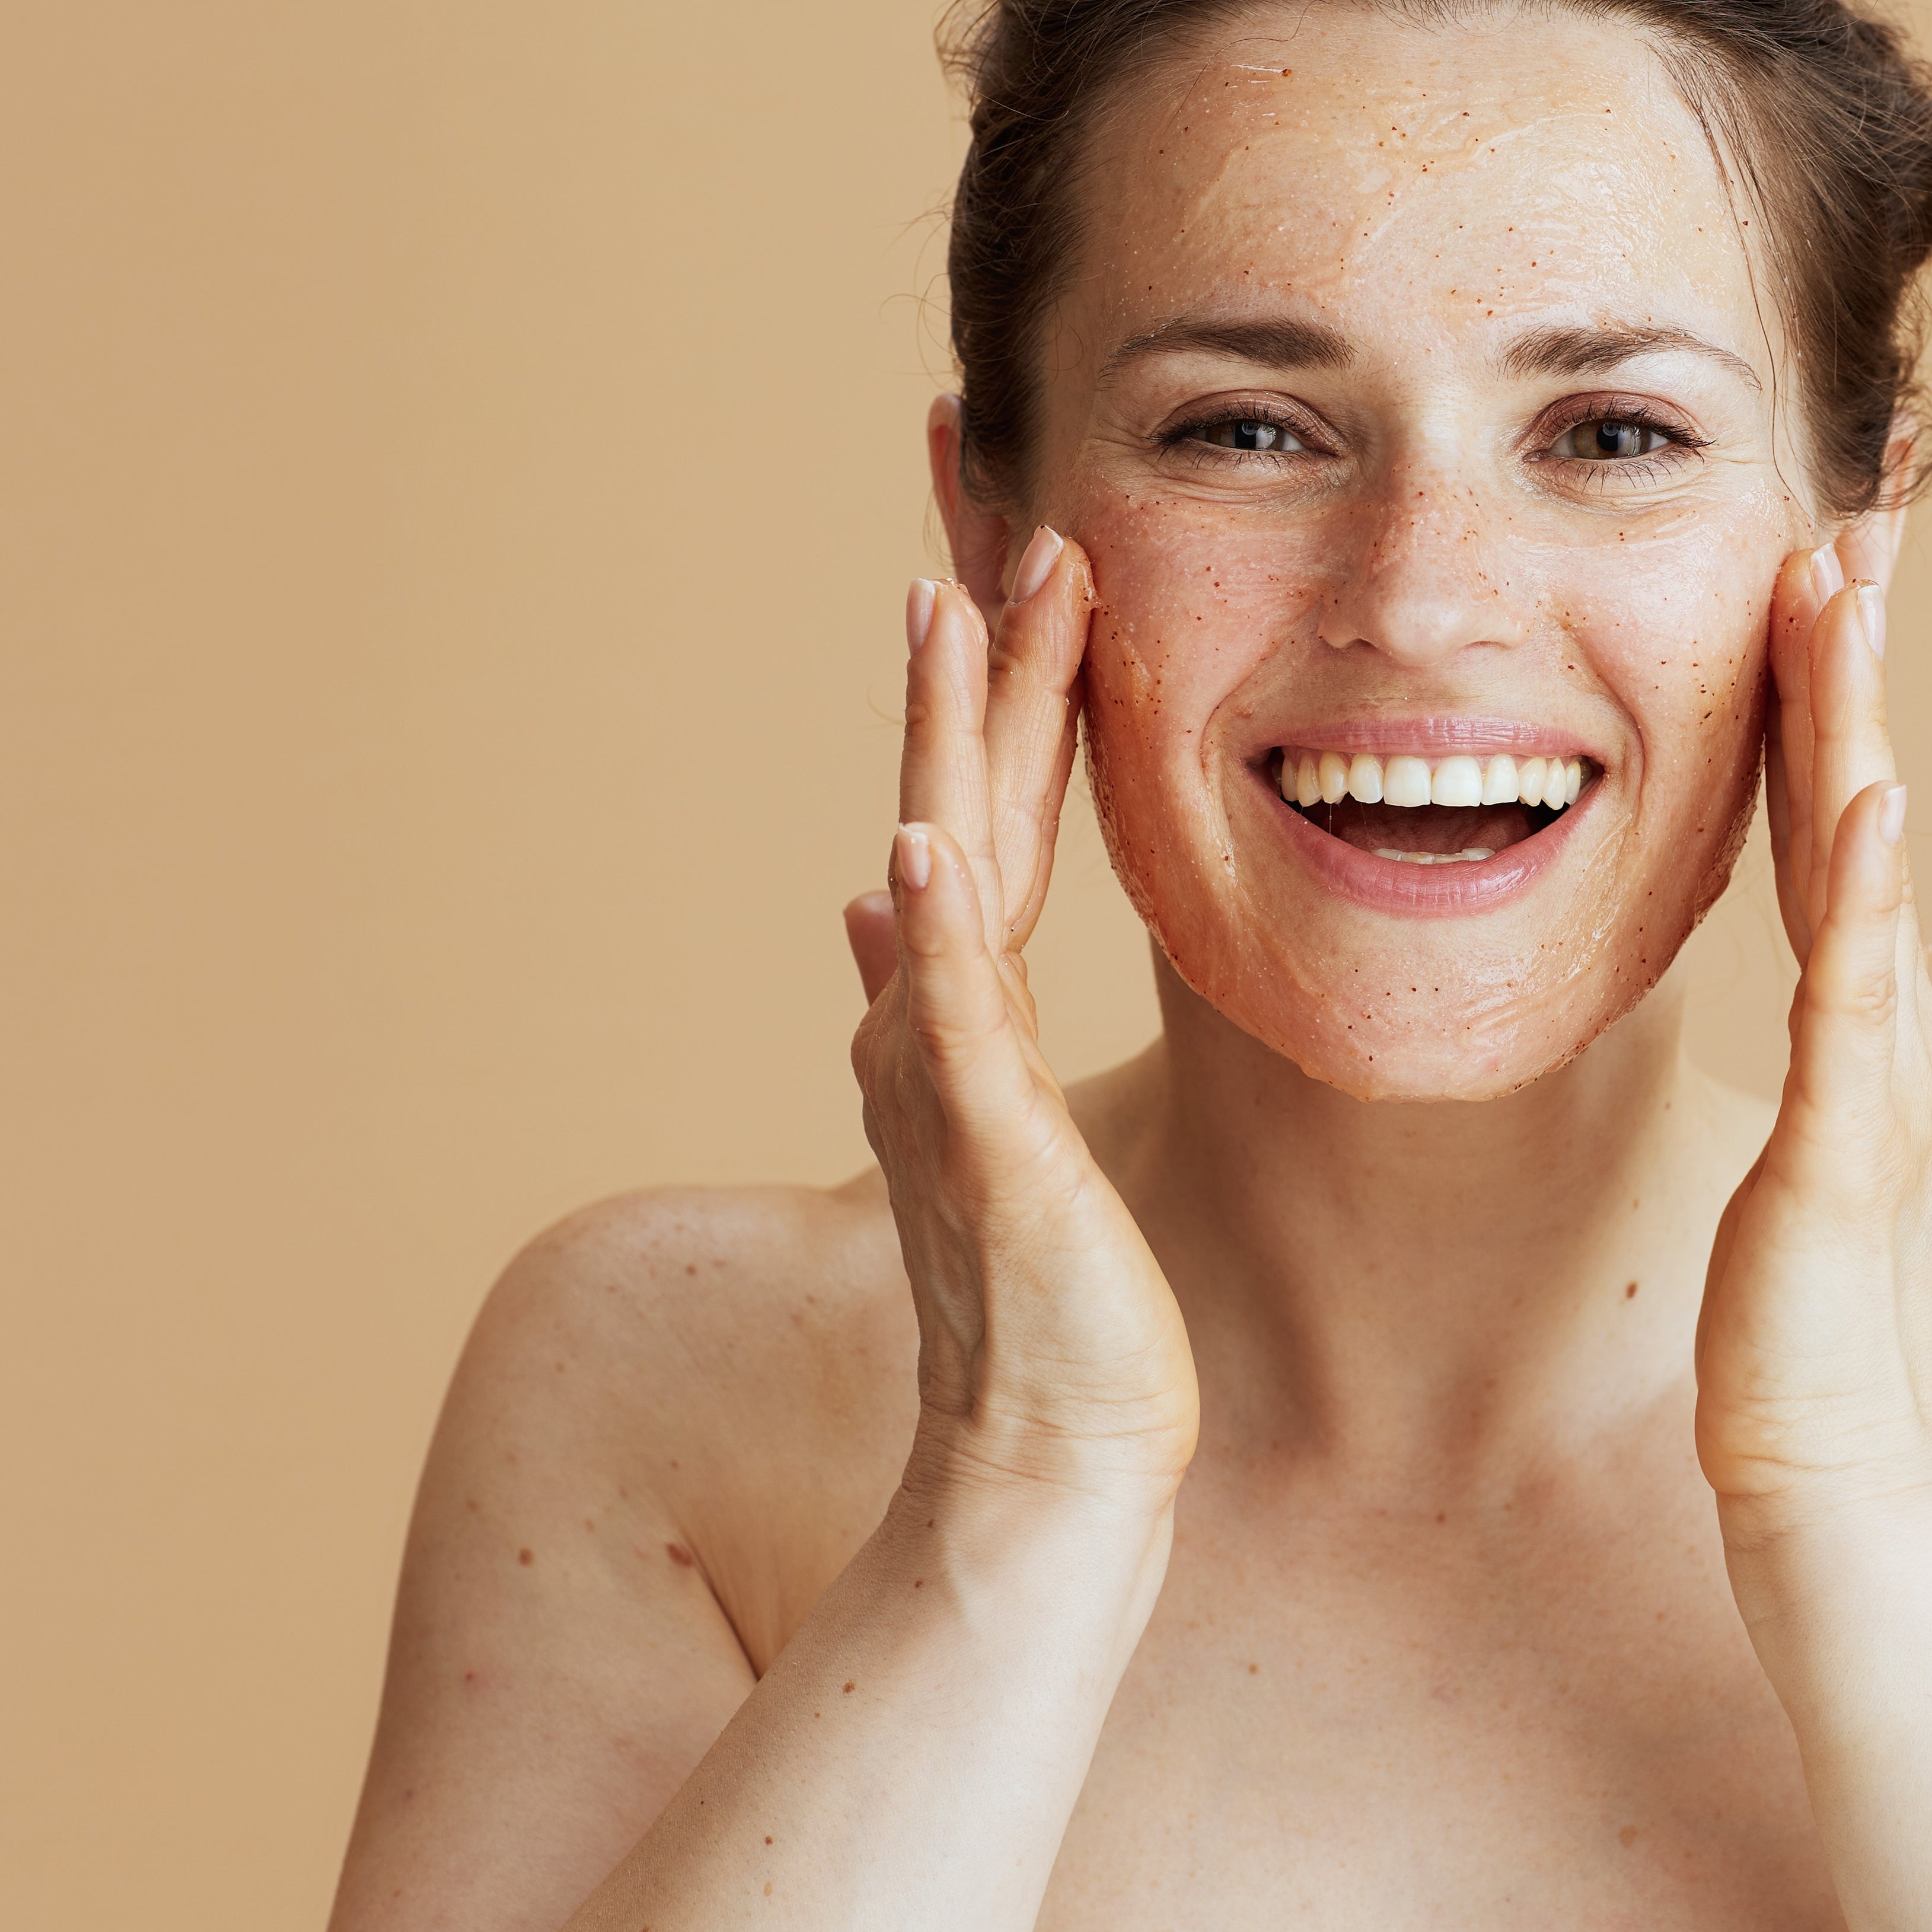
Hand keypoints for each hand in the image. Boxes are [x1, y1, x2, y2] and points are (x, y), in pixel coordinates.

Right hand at [844, 535, 1197, 1512]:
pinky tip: (918, 848)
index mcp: (962, 990)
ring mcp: (949, 1070)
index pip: (980, 784)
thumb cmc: (1046, 1290)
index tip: (998, 527)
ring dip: (946, 733)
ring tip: (945, 603)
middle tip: (974, 482)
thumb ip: (944, 996)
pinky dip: (933, 933)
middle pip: (953, 781)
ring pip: (950, 864)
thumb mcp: (999, 1108)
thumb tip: (884, 894)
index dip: (987, 657)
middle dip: (968, 636)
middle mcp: (936, 1007)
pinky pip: (952, 1020)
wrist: (1045, 1449)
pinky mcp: (984, 1148)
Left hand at [1693, 541, 1931, 1544]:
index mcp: (1871, 1013)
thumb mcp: (1802, 1150)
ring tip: (1844, 595)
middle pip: (1866, 798)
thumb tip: (1805, 996)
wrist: (1836, 1482)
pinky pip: (1856, 998)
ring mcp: (1878, 1073)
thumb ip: (1816, 1053)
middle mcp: (1893, 1018)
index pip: (1839, 813)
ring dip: (1855, 723)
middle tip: (1853, 511)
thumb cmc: (1803, 1332)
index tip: (1824, 557)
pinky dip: (1868, 897)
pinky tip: (1873, 801)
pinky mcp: (1847, 1146)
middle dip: (1857, 654)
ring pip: (1864, 864)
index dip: (1832, 687)